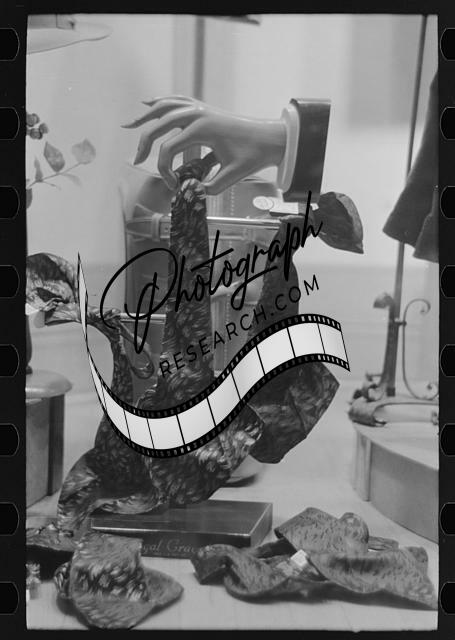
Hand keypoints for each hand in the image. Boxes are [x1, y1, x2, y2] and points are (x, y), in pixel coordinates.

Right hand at [122, 96, 285, 194]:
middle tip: (137, 160)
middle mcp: (197, 114)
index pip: (169, 148)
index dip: (165, 170)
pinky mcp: (203, 108)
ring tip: (129, 125)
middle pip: (159, 125)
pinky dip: (161, 102)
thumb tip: (191, 193)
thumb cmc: (253, 155)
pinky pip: (176, 101)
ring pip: (164, 107)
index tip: (174, 185)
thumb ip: (211, 187)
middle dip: (145, 144)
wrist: (270, 137)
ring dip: (145, 116)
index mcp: (202, 128)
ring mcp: (199, 108)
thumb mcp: (233, 175)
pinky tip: (148, 102)